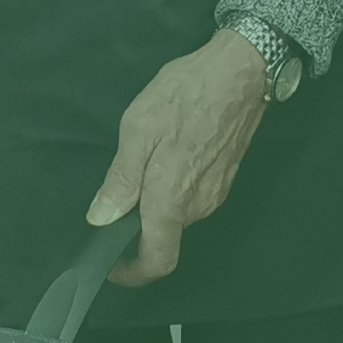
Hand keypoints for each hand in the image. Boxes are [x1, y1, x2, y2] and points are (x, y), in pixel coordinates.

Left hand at [87, 28, 268, 285]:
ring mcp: (216, 192)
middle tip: (121, 186)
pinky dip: (174, 188)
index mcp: (172, 200)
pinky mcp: (226, 177)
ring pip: (177, 215)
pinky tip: (170, 151)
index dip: (131, 273)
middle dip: (138, 222)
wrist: (242, 70)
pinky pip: (192, 197)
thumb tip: (100, 219)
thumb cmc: (186, 94)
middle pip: (163, 234)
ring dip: (157, 201)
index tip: (109, 261)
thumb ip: (121, 179)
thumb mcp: (140, 129)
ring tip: (146, 158)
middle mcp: (198, 206)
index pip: (157, 261)